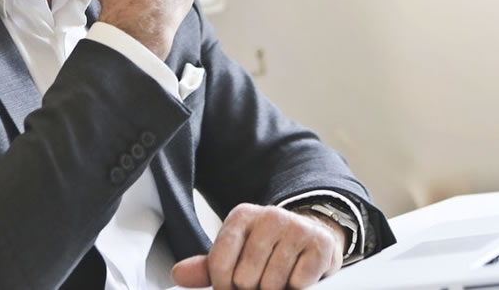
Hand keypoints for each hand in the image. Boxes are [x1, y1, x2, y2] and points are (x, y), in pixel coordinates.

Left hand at [171, 203, 345, 289]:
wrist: (312, 235)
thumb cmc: (268, 250)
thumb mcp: (236, 254)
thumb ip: (207, 267)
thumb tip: (179, 274)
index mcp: (241, 217)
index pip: (219, 266)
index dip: (224, 286)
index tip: (232, 286)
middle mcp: (269, 216)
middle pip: (245, 279)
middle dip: (253, 289)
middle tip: (262, 281)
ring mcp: (296, 228)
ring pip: (272, 285)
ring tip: (280, 279)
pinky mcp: (320, 244)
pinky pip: (298, 284)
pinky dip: (297, 288)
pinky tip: (297, 276)